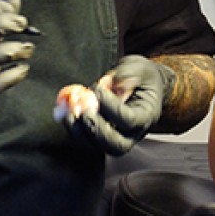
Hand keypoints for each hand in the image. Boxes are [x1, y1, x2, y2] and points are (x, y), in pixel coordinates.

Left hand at [59, 55, 174, 156]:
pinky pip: (88, 141)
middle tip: (84, 112)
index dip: (111, 107)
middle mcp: (134, 133)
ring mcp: (117, 137)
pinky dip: (75, 130)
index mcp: (146, 116)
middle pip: (116, 145)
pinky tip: (67, 114)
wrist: (142, 86)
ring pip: (99, 147)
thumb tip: (116, 83)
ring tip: (71, 114)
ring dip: (81, 133)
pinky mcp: (102, 136)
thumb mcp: (140, 68)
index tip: (98, 88)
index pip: (129, 120)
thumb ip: (129, 73)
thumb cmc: (142, 77)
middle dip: (96, 130)